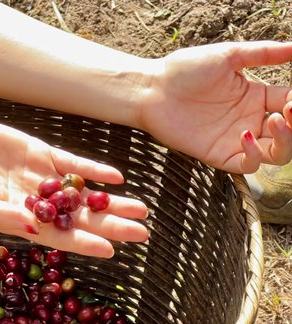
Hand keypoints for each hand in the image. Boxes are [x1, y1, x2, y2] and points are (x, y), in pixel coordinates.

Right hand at [0, 113, 147, 257]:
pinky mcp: (40, 154)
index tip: (111, 251)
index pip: (58, 236)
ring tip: (141, 209)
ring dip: (112, 202)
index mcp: (18, 220)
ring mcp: (40, 178)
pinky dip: (93, 170)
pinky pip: (73, 164)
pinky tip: (116, 177)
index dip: (84, 243)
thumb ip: (1, 216)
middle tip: (142, 232)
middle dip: (111, 225)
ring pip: (83, 193)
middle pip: (80, 217)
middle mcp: (35, 203)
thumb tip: (34, 228)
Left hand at [140, 41, 291, 173]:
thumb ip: (263, 53)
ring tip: (276, 120)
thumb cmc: (184, 71)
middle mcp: (250, 120)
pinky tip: (246, 134)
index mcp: (256, 97)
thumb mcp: (229, 56)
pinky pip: (248, 164)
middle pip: (289, 133)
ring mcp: (235, 139)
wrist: (151, 90)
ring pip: (276, 152)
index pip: (291, 105)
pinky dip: (255, 154)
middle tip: (288, 111)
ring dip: (286, 141)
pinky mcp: (218, 154)